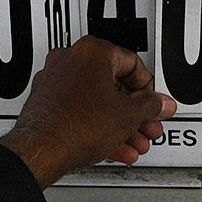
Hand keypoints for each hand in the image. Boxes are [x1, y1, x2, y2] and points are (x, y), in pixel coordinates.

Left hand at [0, 39, 177, 187]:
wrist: (42, 150)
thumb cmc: (75, 126)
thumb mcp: (128, 115)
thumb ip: (150, 106)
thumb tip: (159, 104)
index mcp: (93, 52)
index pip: (133, 63)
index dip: (148, 89)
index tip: (153, 103)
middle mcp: (71, 60)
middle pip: (114, 83)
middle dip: (134, 111)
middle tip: (146, 123)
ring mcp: (55, 80)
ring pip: (97, 100)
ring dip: (119, 122)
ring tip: (133, 140)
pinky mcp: (46, 101)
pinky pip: (80, 110)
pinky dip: (98, 125)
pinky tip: (114, 144)